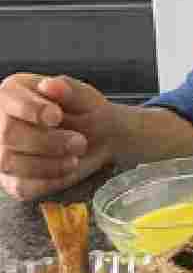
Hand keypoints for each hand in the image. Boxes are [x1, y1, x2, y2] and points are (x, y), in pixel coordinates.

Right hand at [0, 74, 117, 200]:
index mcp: (13, 94)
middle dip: (47, 141)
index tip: (56, 117)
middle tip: (79, 142)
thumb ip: (68, 89)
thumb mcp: (84, 96)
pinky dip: (48, 181)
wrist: (102, 138)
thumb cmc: (86, 112)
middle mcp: (0, 122)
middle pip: (8, 135)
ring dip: (47, 164)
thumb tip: (50, 85)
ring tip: (75, 159)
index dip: (32, 110)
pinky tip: (68, 172)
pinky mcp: (11, 180)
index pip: (9, 100)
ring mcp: (2, 153)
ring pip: (9, 162)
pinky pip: (20, 187)